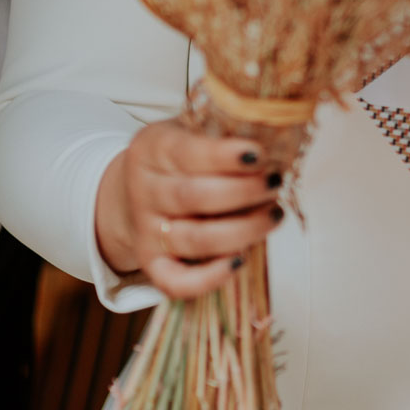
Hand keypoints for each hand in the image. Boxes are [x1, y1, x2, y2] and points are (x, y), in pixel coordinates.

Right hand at [95, 116, 294, 299]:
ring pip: (195, 239)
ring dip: (243, 230)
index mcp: (153, 148)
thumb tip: (277, 131)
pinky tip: (240, 261)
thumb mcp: (192, 128)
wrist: (132, 191)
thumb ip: (224, 128)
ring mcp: (146, 230)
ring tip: (274, 214)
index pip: (188, 153)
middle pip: (195, 197)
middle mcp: (144, 190)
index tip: (261, 155)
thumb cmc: (181, 155)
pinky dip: (208, 278)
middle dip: (245, 192)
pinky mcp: (151, 263)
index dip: (226, 156)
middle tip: (275, 183)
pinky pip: (175, 281)